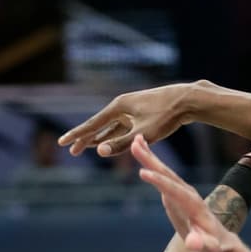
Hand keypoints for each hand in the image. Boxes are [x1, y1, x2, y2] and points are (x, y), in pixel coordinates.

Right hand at [59, 82, 196, 156]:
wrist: (187, 100)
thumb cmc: (166, 116)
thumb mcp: (144, 133)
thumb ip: (122, 143)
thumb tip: (100, 151)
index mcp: (118, 107)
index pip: (92, 124)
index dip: (78, 135)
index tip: (63, 143)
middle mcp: (122, 106)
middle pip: (99, 125)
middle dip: (85, 138)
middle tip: (72, 151)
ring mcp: (132, 109)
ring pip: (111, 126)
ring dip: (99, 137)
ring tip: (86, 147)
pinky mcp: (141, 113)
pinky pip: (122, 126)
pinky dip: (114, 135)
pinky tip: (109, 141)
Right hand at [132, 135, 242, 251]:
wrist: (223, 246)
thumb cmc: (216, 251)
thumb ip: (203, 247)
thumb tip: (193, 243)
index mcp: (197, 208)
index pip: (177, 193)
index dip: (161, 183)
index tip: (144, 173)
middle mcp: (191, 197)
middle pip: (170, 176)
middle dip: (153, 161)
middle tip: (135, 143)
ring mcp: (184, 195)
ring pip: (166, 173)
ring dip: (151, 157)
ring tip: (136, 140)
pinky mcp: (178, 197)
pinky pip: (163, 178)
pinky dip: (153, 166)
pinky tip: (144, 154)